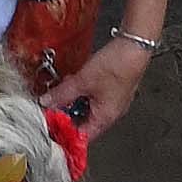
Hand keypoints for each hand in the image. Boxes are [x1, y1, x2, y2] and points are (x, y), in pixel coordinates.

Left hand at [47, 32, 162, 150]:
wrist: (135, 44)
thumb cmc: (116, 66)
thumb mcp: (83, 80)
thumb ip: (63, 93)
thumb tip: (46, 103)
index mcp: (104, 119)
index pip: (81, 137)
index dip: (65, 134)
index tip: (50, 127)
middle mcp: (110, 113)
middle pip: (84, 123)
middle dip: (67, 115)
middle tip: (52, 107)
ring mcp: (113, 101)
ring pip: (88, 108)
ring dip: (74, 102)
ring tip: (62, 91)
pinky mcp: (114, 88)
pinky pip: (94, 96)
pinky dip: (83, 92)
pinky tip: (75, 80)